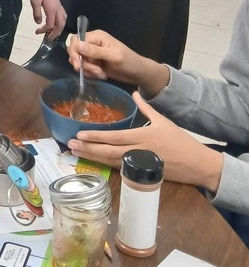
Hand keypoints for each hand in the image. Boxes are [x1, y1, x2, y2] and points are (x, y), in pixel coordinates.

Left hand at [29, 0, 65, 38]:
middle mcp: (57, 8)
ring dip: (59, 27)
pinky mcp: (58, 2)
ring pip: (63, 19)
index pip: (51, 25)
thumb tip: (39, 23)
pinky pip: (62, 14)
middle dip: (55, 33)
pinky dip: (59, 21)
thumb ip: (37, 13)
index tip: (37, 32)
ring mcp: (59, 5)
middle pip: (60, 24)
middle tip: (48, 39)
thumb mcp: (34, 1)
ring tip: (52, 32)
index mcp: (52, 9)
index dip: (45, 30)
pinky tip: (54, 21)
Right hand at [66, 30, 168, 93]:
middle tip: (93, 72)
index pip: (76, 41)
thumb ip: (95, 51)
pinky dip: (90, 73)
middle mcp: (92, 43)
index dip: (75, 53)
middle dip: (81, 63)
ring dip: (88, 70)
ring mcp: (92, 53)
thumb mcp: (114, 56)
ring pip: (78, 61)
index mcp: (97, 36)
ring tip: (101, 74)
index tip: (79, 66)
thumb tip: (77, 45)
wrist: (137, 73)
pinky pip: (84, 67)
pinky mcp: (93, 62)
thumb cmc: (129, 62)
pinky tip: (101, 75)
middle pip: (74, 50)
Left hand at [68, 93, 223, 192]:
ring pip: (111, 161)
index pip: (115, 137)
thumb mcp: (163, 120)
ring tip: (76, 152)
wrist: (195, 164)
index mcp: (143, 136)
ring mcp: (138, 164)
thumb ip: (146, 107)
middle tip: (70, 145)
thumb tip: (135, 93)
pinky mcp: (141, 173)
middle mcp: (138, 151)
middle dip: (88, 148)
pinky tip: (93, 160)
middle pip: (108, 152)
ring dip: (92, 157)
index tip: (80, 134)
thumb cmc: (180, 140)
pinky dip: (105, 164)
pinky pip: (119, 168)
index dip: (96, 137)